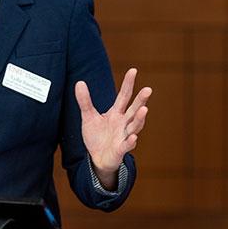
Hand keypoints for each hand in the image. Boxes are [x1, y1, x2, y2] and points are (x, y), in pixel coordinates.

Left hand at [75, 68, 151, 187]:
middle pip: (134, 109)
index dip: (128, 83)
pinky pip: (127, 145)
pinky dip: (130, 141)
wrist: (97, 158)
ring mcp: (124, 136)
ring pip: (135, 126)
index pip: (124, 96)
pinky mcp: (120, 150)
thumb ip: (85, 101)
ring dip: (140, 119)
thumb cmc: (97, 136)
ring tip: (144, 110)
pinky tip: (133, 137)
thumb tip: (79, 82)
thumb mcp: (88, 116)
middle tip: (148, 89)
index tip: (133, 70)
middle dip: (141, 100)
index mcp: (116, 113)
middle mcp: (123, 123)